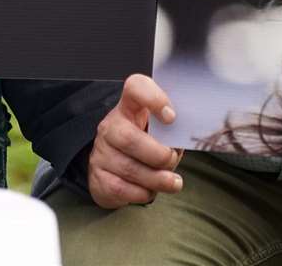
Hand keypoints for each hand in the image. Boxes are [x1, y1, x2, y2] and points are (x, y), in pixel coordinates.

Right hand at [88, 73, 185, 207]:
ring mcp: (101, 151)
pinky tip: (150, 190)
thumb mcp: (157, 131)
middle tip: (172, 160)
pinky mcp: (97, 177)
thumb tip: (184, 139)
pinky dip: (142, 193)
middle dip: (158, 155)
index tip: (171, 117)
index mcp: (130, 107)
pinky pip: (121, 189)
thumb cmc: (145, 145)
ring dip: (157, 179)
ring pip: (129, 168)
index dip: (154, 98)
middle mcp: (111, 126)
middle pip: (129, 138)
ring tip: (172, 183)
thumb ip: (170, 132)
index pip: (135, 87)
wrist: (113, 169)